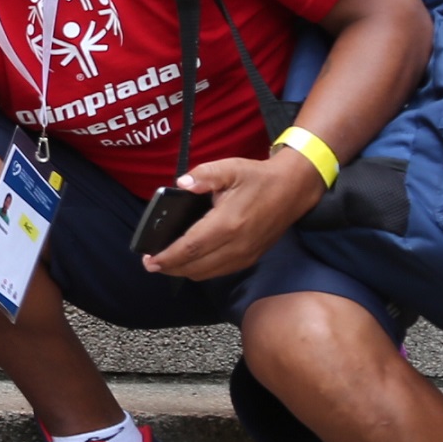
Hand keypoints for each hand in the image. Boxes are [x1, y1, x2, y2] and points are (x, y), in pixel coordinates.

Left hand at [143, 148, 324, 280]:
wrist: (293, 189)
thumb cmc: (258, 178)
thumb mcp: (230, 168)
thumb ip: (204, 175)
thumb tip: (181, 184)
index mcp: (227, 223)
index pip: (190, 248)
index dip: (167, 257)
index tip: (148, 260)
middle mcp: (236, 245)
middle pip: (195, 266)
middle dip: (170, 267)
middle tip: (151, 264)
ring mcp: (245, 255)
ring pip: (207, 273)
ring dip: (185, 271)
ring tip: (168, 263)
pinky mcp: (251, 258)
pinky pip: (221, 272)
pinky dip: (202, 270)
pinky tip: (192, 261)